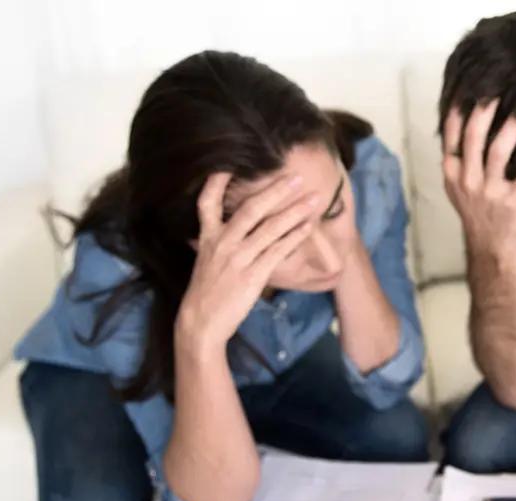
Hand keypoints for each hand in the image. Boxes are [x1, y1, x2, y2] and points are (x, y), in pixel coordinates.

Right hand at [177, 173, 316, 348]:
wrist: (202, 322)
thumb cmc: (207, 291)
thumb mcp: (205, 260)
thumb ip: (216, 241)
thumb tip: (226, 225)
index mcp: (207, 238)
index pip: (206, 203)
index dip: (216, 182)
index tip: (227, 163)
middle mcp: (222, 244)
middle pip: (250, 209)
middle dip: (274, 191)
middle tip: (295, 177)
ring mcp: (238, 259)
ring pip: (270, 228)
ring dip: (294, 211)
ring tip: (313, 199)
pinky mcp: (253, 275)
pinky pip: (278, 250)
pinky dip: (294, 236)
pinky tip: (308, 227)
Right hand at [441, 99, 515, 251]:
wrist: (489, 243)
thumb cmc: (475, 208)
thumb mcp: (456, 185)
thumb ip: (457, 157)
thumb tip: (461, 121)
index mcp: (453, 172)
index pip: (451, 135)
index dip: (457, 110)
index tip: (468, 88)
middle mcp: (468, 179)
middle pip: (474, 137)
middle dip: (484, 110)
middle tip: (497, 90)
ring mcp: (491, 191)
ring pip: (499, 152)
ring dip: (512, 127)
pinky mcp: (513, 200)